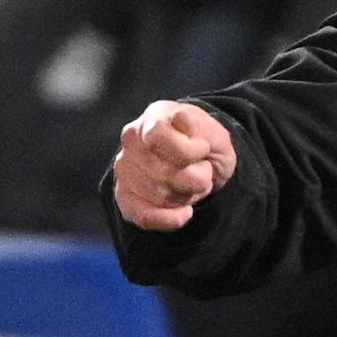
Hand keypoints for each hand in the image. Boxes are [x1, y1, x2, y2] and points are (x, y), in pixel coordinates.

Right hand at [111, 98, 237, 229]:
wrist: (199, 160)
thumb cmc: (204, 143)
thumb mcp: (212, 130)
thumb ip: (198, 126)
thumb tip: (180, 119)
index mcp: (152, 118)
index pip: (157, 136)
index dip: (186, 150)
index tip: (203, 149)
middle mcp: (131, 141)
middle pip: (163, 172)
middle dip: (195, 178)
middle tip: (203, 171)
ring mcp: (124, 169)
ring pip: (159, 195)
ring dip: (187, 195)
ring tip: (191, 184)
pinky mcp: (124, 196)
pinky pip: (143, 215)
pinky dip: (169, 219)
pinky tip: (186, 213)